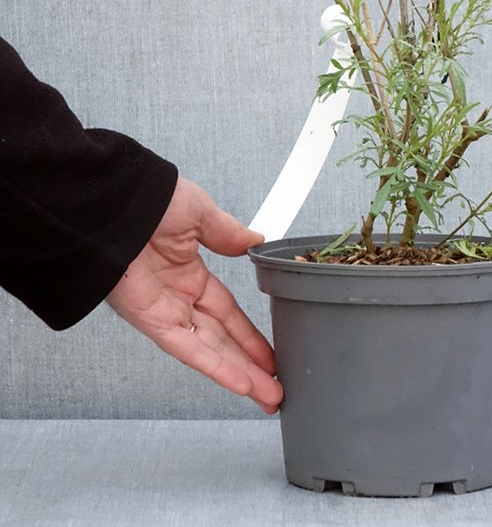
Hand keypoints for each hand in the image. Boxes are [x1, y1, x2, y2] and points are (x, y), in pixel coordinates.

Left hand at [107, 177, 282, 412]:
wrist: (111, 203)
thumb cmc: (148, 199)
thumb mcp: (199, 212)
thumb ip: (227, 232)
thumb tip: (255, 240)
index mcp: (188, 272)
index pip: (227, 312)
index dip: (249, 334)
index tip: (270, 352)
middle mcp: (177, 297)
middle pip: (222, 339)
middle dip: (251, 365)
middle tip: (275, 388)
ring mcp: (164, 311)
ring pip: (209, 351)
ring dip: (240, 375)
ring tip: (269, 396)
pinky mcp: (150, 320)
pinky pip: (187, 348)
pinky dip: (215, 366)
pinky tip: (240, 383)